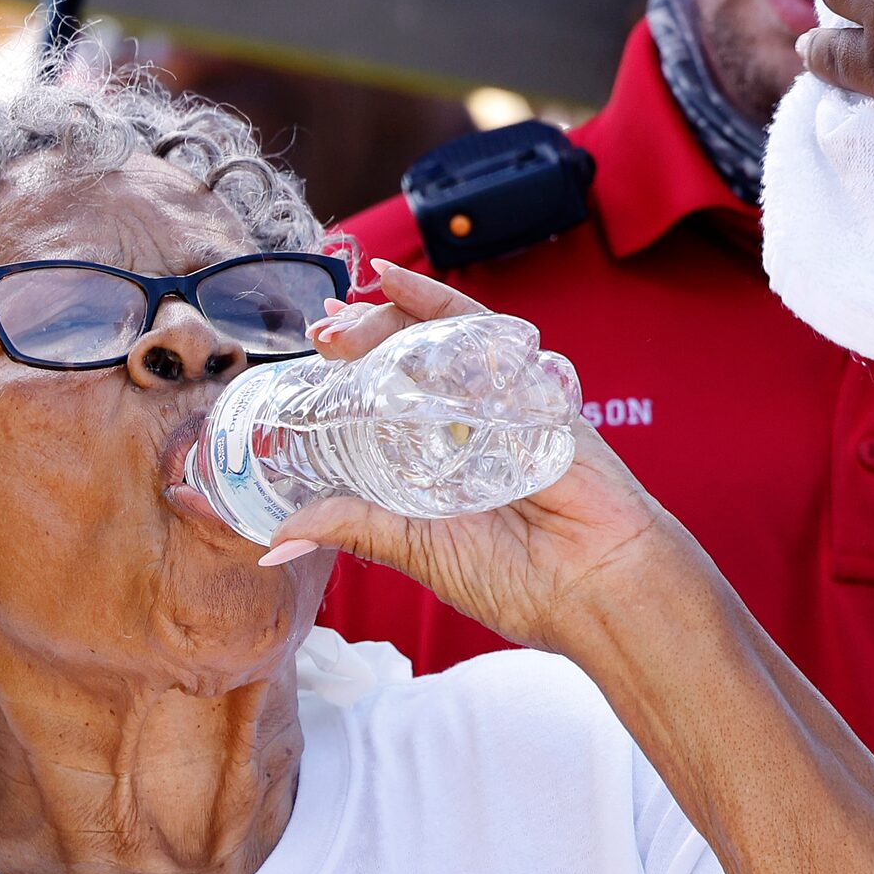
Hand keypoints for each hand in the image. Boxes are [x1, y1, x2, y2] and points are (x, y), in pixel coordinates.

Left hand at [265, 260, 680, 653]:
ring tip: (342, 315)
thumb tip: (275, 539)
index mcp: (443, 454)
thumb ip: (354, 528)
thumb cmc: (522, 579)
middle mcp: (470, 421)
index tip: (310, 351)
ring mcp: (504, 401)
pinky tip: (400, 283)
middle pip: (410, 356)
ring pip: (438, 338)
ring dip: (386, 317)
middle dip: (361, 336)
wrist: (598, 590)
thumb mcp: (416, 549)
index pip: (390, 395)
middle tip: (319, 331)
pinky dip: (440, 302)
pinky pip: (483, 334)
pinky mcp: (533, 390)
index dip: (351, 368)